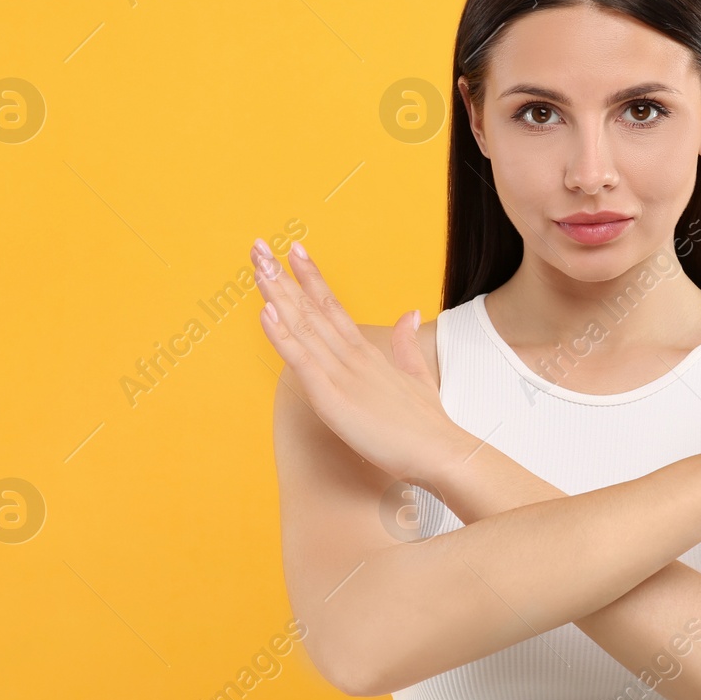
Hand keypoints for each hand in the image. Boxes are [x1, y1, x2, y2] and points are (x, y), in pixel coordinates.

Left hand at [251, 238, 465, 486]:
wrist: (442, 452)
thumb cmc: (429, 425)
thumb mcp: (419, 375)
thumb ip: (407, 343)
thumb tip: (410, 312)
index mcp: (369, 354)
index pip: (334, 308)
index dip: (312, 279)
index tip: (295, 251)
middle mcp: (353, 358)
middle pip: (312, 309)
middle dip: (284, 277)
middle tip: (259, 247)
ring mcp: (342, 376)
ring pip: (303, 327)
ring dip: (277, 295)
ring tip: (258, 265)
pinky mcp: (333, 399)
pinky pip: (302, 362)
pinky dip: (282, 336)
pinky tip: (266, 312)